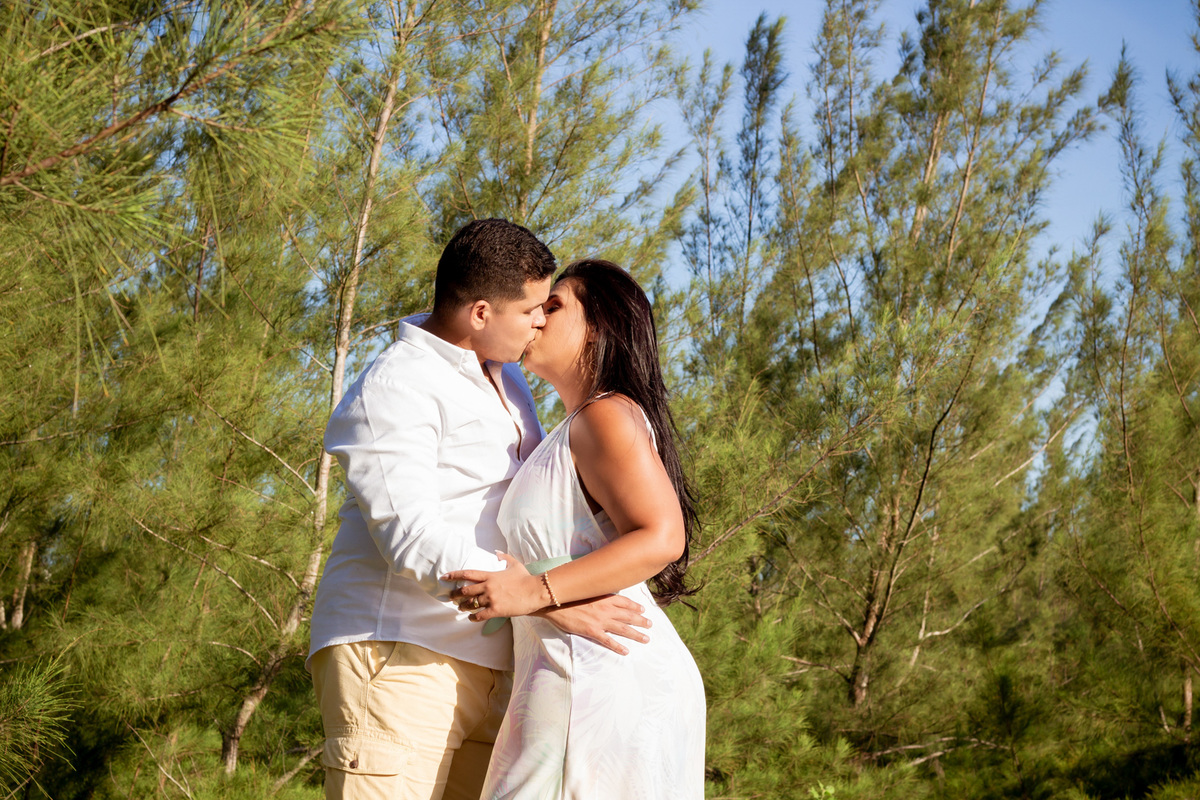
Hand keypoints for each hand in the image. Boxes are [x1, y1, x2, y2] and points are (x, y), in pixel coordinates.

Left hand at [442, 553, 547, 619]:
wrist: (535, 591)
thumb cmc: (526, 578)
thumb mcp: (515, 564)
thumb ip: (504, 558)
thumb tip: (496, 552)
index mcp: (490, 575)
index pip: (467, 574)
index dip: (454, 575)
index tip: (445, 577)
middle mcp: (488, 587)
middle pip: (465, 591)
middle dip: (455, 595)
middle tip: (450, 597)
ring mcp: (491, 599)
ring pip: (471, 604)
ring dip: (463, 606)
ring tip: (460, 608)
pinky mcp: (496, 610)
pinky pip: (480, 615)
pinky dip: (473, 617)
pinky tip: (471, 618)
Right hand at [537, 594, 651, 655]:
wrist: (555, 603)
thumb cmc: (569, 596)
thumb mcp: (587, 591)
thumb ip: (598, 594)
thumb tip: (606, 597)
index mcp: (604, 598)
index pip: (625, 602)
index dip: (635, 606)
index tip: (643, 610)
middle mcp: (606, 609)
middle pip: (628, 616)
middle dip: (641, 621)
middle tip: (650, 625)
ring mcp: (600, 621)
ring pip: (623, 628)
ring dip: (636, 634)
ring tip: (646, 638)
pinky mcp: (592, 631)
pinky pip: (608, 641)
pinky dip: (618, 646)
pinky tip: (626, 651)